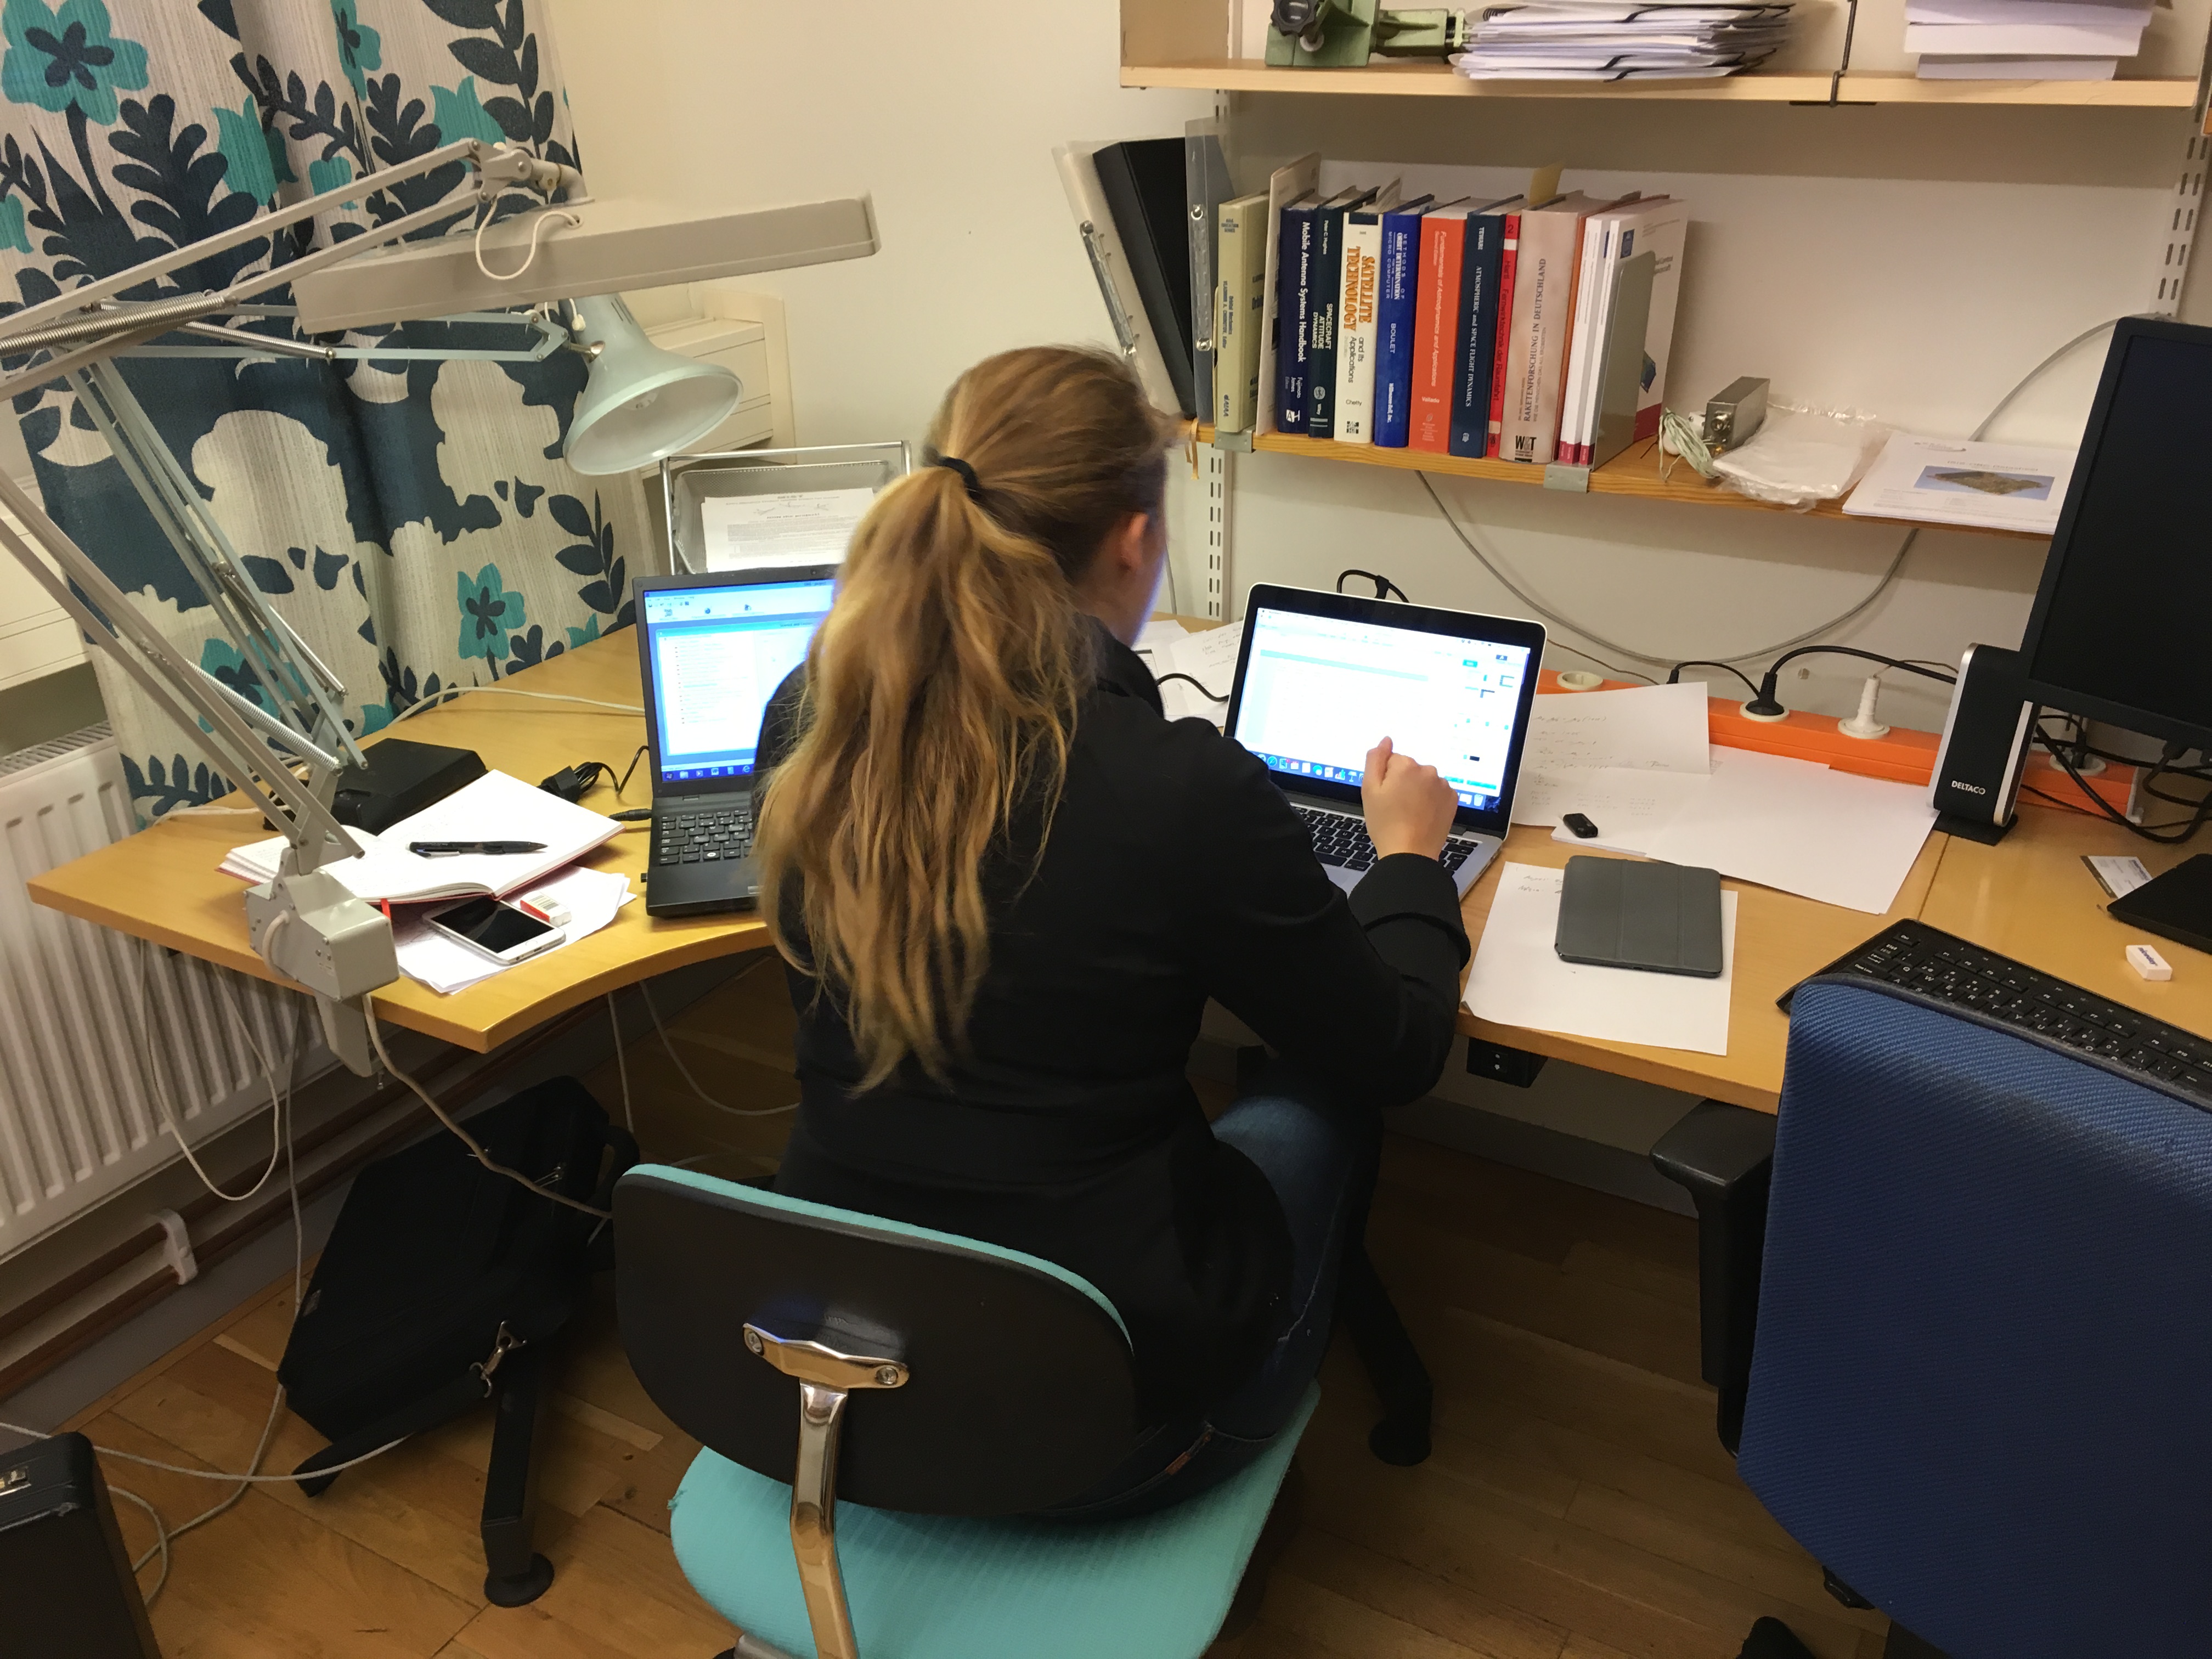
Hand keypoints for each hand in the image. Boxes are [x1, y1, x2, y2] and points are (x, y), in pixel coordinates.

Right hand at [1362, 737, 1456, 860]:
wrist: (1410, 853)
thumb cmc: (1386, 824)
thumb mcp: (1369, 790)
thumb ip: (1375, 759)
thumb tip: (1385, 740)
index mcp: (1405, 765)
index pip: (1392, 760)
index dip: (1385, 779)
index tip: (1385, 796)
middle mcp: (1427, 770)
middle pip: (1410, 768)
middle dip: (1403, 782)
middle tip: (1396, 806)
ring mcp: (1442, 785)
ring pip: (1425, 780)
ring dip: (1418, 791)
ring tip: (1409, 813)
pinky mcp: (1452, 798)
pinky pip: (1438, 791)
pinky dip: (1431, 800)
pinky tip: (1422, 815)